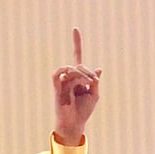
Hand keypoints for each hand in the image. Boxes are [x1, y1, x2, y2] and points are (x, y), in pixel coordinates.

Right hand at [52, 28, 101, 144]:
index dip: (76, 43)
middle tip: (94, 81)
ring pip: (71, 69)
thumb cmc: (84, 111)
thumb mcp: (95, 95)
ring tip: (88, 84)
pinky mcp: (57, 87)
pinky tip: (73, 78)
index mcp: (79, 77)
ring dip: (81, 74)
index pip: (77, 56)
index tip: (75, 29)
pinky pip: (58, 73)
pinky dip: (67, 73)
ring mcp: (63, 81)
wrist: (75, 124)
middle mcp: (70, 76)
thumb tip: (98, 69)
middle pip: (79, 64)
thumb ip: (95, 82)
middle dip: (88, 71)